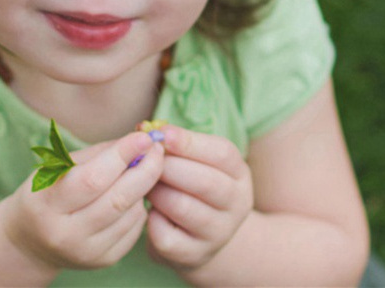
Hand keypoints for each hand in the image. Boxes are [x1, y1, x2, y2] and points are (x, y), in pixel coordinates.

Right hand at [2, 131, 163, 271]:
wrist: (31, 241)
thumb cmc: (47, 192)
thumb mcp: (58, 167)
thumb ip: (98, 153)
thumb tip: (139, 141)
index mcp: (46, 205)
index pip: (93, 179)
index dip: (123, 155)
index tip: (144, 137)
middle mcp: (65, 234)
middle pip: (118, 199)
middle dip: (146, 169)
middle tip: (158, 149)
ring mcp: (86, 252)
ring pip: (131, 213)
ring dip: (143, 187)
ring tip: (141, 170)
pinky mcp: (104, 261)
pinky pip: (135, 229)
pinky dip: (139, 207)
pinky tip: (132, 195)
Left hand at [145, 126, 252, 271]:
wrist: (201, 237)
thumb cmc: (191, 187)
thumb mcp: (196, 163)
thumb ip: (176, 145)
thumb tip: (146, 129)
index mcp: (239, 174)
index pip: (222, 154)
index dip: (190, 142)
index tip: (162, 133)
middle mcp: (237, 204)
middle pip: (204, 181)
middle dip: (169, 167)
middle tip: (144, 160)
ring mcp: (219, 233)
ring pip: (183, 208)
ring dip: (156, 193)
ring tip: (145, 186)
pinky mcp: (195, 256)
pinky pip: (166, 237)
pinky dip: (151, 222)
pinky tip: (149, 213)